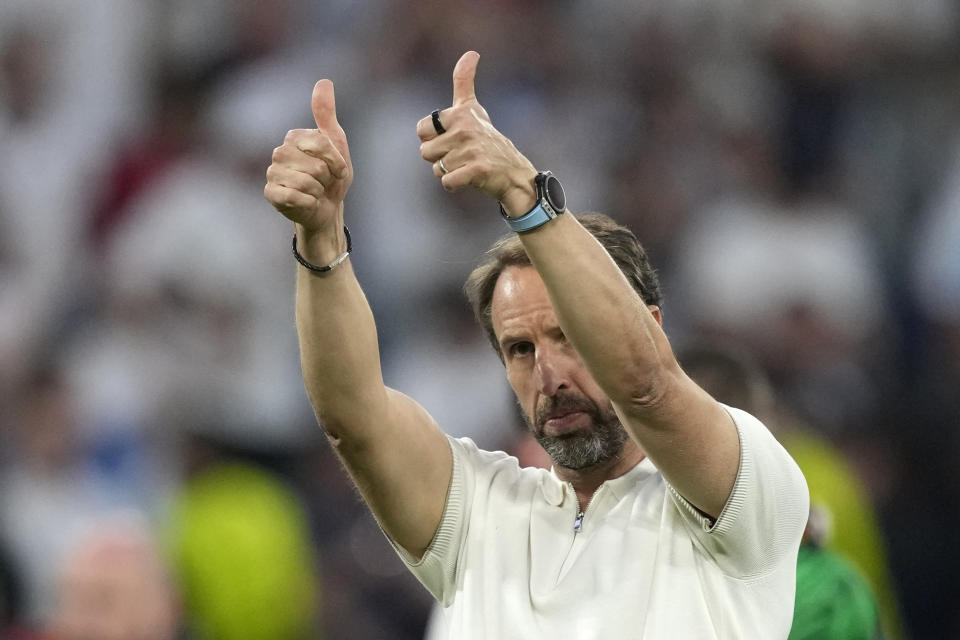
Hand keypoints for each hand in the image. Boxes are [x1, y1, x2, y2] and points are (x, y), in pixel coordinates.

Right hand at [264, 80, 352, 233]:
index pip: (322, 143)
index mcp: (294, 137)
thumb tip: (324, 81)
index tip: (338, 169)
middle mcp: (279, 152)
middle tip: (323, 182)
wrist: (327, 209)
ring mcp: (273, 173)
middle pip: (316, 165)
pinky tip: (307, 203)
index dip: (337, 161)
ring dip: (318, 192)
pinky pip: (295, 197)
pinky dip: (309, 203)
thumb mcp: (336, 143)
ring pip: (306, 182)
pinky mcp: (271, 194)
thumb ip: (326, 114)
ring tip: (315, 192)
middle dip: (327, 178)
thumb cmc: (332, 177)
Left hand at [417, 51, 537, 216]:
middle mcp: (465, 129)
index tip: (452, 138)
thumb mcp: (474, 108)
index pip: (421, 129)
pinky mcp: (477, 170)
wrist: (513, 172)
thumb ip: (464, 81)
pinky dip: (454, 184)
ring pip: (437, 169)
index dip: (432, 138)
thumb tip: (471, 52)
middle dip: (439, 158)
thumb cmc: (488, 139)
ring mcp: (471, 150)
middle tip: (461, 155)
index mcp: (460, 113)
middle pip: (425, 152)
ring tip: (467, 165)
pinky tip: (470, 178)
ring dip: (449, 171)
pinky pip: (447, 182)